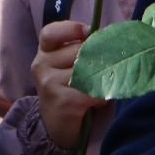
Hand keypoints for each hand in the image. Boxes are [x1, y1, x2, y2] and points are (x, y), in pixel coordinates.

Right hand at [32, 21, 107, 149]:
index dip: (71, 29)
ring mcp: (49, 83)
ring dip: (102, 78)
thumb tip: (112, 34)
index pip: (51, 33)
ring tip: (99, 87)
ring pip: (89, 69)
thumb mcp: (72, 64)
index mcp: (45, 51)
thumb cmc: (72, 88)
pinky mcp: (62, 100)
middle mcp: (42, 64)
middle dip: (99, 58)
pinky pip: (93, 89)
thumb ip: (84, 47)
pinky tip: (97, 101)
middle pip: (80, 49)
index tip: (88, 31)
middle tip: (104, 69)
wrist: (58, 125)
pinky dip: (101, 94)